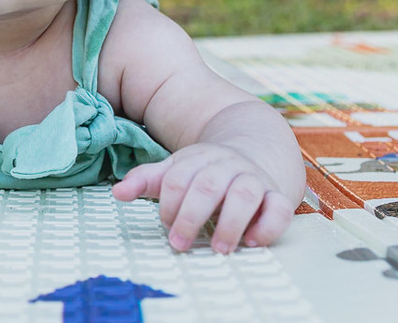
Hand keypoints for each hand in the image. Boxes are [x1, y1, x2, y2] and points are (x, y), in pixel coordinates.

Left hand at [111, 143, 295, 253]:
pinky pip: (279, 208)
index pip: (177, 178)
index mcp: (197, 159)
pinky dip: (268, 226)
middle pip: (207, 186)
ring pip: (245, 195)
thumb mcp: (176, 171)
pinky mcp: (277, 195)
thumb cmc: (206, 172)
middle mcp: (226, 166)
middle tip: (180, 244)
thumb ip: (147, 181)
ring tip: (219, 248)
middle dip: (191, 217)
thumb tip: (118, 192)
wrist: (255, 149)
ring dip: (230, 223)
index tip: (166, 224)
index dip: (168, 203)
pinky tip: (252, 241)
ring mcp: (254, 179)